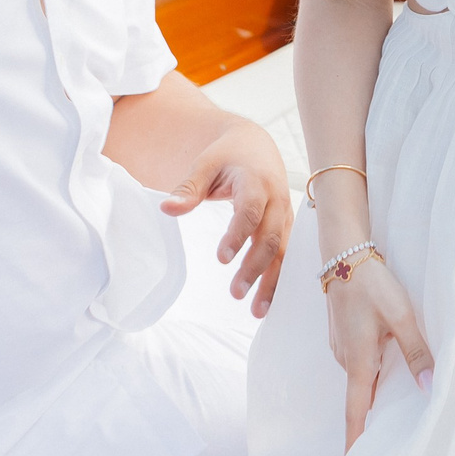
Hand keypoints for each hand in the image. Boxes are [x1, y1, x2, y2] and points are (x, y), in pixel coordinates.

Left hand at [161, 118, 292, 315]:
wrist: (256, 144)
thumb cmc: (227, 155)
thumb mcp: (205, 165)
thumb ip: (188, 189)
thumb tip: (167, 209)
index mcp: (256, 181)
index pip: (250, 210)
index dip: (238, 234)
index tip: (221, 258)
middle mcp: (277, 199)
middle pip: (271, 237)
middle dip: (254, 267)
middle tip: (234, 292)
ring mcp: (285, 214)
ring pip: (284, 251)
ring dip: (271, 281)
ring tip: (256, 310)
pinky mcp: (287, 226)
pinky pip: (287, 254)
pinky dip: (280, 279)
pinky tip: (269, 301)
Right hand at [325, 254, 432, 448]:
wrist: (343, 254)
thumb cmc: (372, 284)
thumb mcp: (401, 317)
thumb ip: (416, 352)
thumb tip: (431, 387)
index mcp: (358, 362)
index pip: (356, 414)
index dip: (355, 442)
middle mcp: (346, 361)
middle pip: (362, 399)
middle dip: (374, 420)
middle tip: (393, 443)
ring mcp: (343, 348)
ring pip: (364, 379)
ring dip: (377, 392)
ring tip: (398, 411)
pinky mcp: (345, 337)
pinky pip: (361, 363)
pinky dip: (374, 373)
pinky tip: (390, 367)